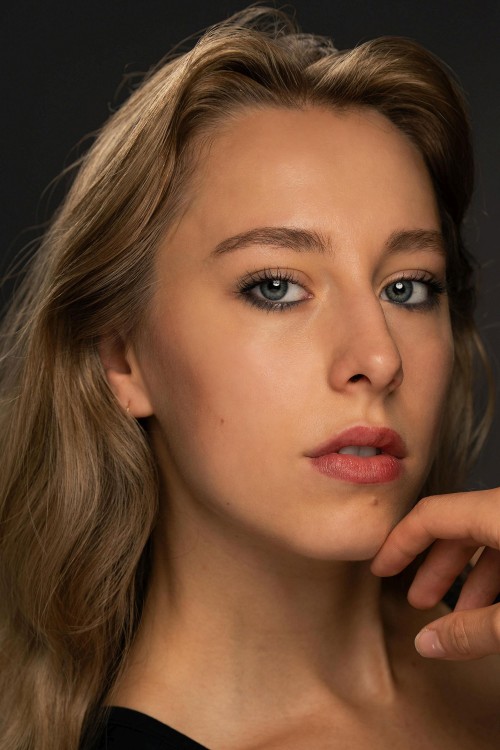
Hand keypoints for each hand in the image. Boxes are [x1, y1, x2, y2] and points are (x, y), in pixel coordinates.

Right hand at [371, 488, 499, 659]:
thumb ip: (471, 630)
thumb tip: (428, 643)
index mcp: (497, 511)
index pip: (431, 515)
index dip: (399, 544)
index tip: (382, 568)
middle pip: (458, 526)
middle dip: (435, 567)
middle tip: (419, 600)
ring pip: (488, 536)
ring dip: (468, 576)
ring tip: (461, 617)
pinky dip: (497, 574)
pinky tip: (493, 612)